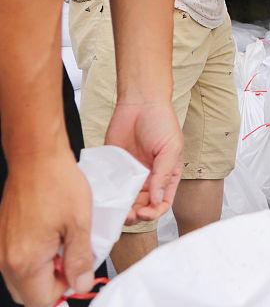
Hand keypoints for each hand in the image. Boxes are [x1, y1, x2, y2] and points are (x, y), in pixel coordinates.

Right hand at [0, 146, 93, 306]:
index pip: (41, 300)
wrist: (36, 158)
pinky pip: (16, 260)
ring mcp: (1, 247)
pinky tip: (52, 237)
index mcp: (25, 261)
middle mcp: (7, 259)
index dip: (64, 290)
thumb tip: (81, 284)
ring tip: (64, 246)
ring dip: (44, 271)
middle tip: (74, 260)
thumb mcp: (80, 224)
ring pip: (21, 278)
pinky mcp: (2, 235)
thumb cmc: (58, 185)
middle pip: (28, 293)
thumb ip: (80, 259)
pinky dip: (34, 258)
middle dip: (53, 284)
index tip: (79, 273)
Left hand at [104, 100, 182, 223]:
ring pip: (124, 201)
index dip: (155, 212)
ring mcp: (130, 175)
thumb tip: (156, 201)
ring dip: (120, 209)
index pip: (162, 203)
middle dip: (135, 214)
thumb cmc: (161, 122)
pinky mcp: (113, 168)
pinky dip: (106, 196)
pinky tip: (103, 198)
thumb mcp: (170, 148)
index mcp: (166, 176)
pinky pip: (109, 187)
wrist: (139, 102)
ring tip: (114, 209)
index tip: (144, 213)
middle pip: (142, 207)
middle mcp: (148, 179)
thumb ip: (163, 175)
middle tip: (126, 214)